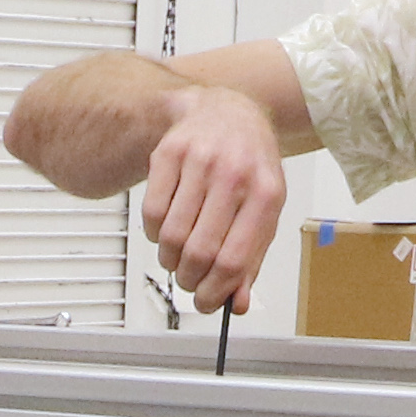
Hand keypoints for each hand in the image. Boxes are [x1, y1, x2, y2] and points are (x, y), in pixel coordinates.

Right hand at [137, 83, 284, 314]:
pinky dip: (153, 234)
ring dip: (169, 260)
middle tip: (189, 281)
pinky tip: (166, 229)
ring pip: (171, 236)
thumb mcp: (264, 210)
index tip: (206, 303)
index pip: (234, 259)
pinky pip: (150, 213)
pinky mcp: (168, 153)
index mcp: (265, 193)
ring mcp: (199, 160)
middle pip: (199, 252)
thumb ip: (252, 258)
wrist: (226, 112)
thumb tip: (238, 304)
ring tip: (177, 256)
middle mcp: (234, 173)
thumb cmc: (248, 166)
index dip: (215, 292)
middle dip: (189, 279)